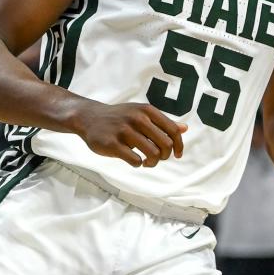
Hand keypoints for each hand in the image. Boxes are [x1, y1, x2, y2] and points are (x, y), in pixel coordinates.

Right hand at [68, 101, 187, 167]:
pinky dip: (138, 164)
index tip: (176, 155)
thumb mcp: (140, 113)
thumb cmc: (119, 117)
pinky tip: (133, 160)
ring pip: (153, 154)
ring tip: (146, 162)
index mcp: (147, 110)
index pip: (173, 130)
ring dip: (152, 163)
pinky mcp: (113, 144)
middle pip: (166, 144)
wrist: (89, 117)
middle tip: (157, 159)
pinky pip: (135, 160)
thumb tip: (185, 128)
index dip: (178, 145)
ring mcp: (124, 131)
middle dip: (165, 156)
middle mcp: (137, 118)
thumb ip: (162, 122)